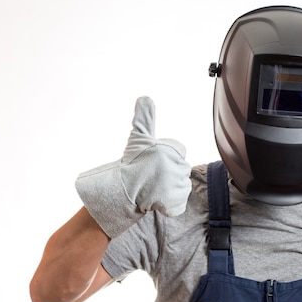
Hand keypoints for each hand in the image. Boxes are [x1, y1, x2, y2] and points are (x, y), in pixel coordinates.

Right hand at [76, 97, 191, 237]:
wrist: (119, 191)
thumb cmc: (130, 163)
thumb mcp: (139, 138)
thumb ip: (145, 117)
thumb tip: (144, 97)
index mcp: (171, 151)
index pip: (179, 153)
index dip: (166, 158)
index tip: (153, 163)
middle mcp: (176, 168)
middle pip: (182, 170)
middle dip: (168, 174)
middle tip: (151, 176)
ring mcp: (177, 187)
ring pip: (181, 186)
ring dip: (169, 189)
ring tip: (153, 187)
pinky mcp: (176, 203)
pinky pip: (179, 204)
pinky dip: (170, 205)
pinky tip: (156, 200)